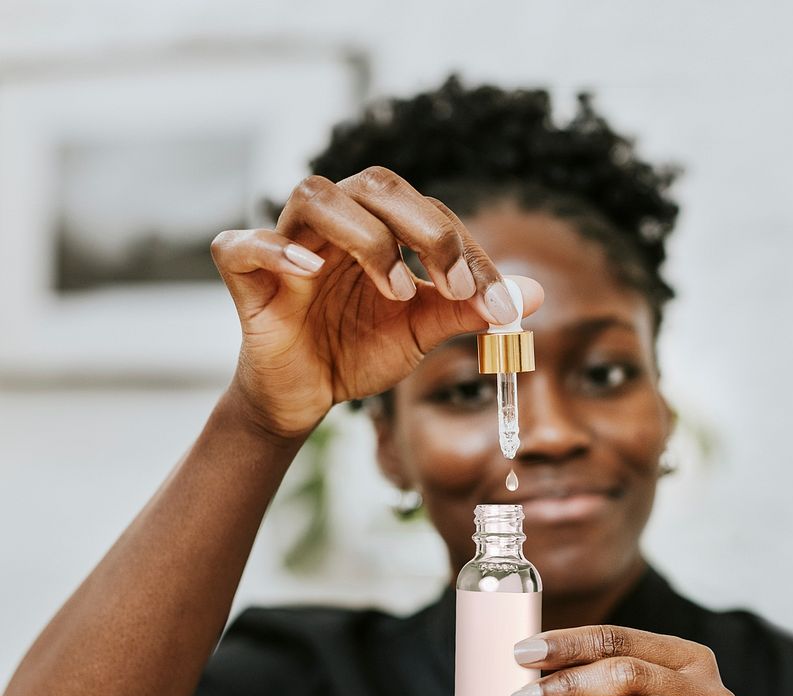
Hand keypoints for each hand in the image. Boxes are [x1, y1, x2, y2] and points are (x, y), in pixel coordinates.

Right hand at [211, 167, 543, 439]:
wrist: (305, 396)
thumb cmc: (357, 351)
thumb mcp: (420, 333)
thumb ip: (468, 311)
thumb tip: (533, 296)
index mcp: (379, 227)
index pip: (430, 214)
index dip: (468, 251)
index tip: (499, 302)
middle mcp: (335, 222)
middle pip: (376, 185)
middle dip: (426, 229)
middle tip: (455, 285)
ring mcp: (287, 242)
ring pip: (316, 196)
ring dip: (366, 238)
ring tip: (396, 290)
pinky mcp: (245, 274)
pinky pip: (244, 245)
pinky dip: (275, 250)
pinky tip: (309, 273)